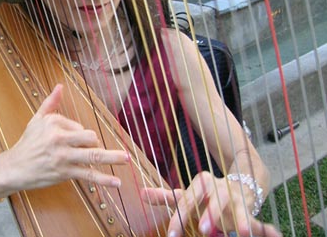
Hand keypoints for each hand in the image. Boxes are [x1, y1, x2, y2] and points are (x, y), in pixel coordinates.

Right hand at [0, 84, 128, 194]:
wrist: (14, 168)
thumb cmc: (27, 143)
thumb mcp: (36, 119)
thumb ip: (50, 103)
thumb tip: (60, 86)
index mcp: (54, 123)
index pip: (79, 126)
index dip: (80, 135)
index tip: (73, 142)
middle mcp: (59, 139)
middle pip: (89, 137)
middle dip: (96, 143)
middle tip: (96, 149)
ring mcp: (63, 157)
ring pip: (92, 156)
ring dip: (112, 158)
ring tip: (126, 159)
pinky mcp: (64, 173)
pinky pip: (88, 175)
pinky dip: (103, 180)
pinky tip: (116, 182)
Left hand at [141, 171, 281, 236]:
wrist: (236, 185)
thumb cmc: (206, 195)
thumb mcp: (187, 195)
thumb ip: (166, 196)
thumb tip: (141, 193)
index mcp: (201, 183)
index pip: (187, 200)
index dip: (180, 218)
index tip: (172, 235)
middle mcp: (219, 187)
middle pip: (214, 200)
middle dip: (210, 214)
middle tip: (202, 230)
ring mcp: (236, 196)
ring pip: (238, 207)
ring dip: (241, 220)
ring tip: (242, 234)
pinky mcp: (249, 207)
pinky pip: (257, 217)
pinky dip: (266, 227)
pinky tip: (272, 235)